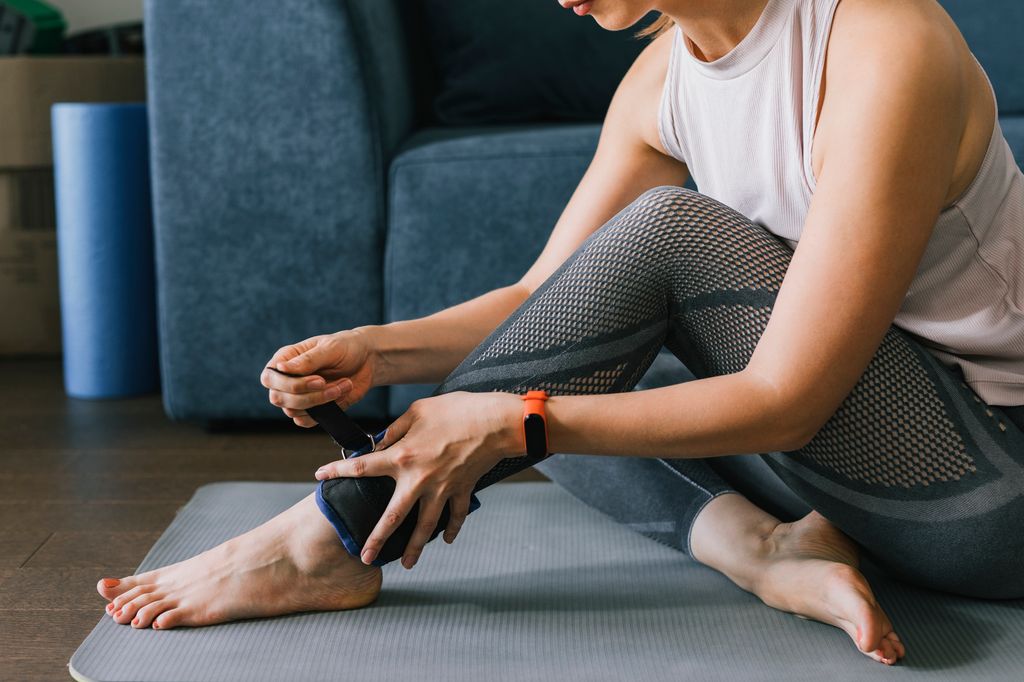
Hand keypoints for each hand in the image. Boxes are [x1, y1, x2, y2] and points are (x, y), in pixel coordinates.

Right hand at [260, 329, 377, 426]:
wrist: (367, 360)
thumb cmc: (346, 347)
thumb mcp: (330, 348)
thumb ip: (308, 360)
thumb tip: (281, 368)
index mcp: (286, 359)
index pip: (269, 378)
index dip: (290, 384)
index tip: (319, 380)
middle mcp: (288, 379)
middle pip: (279, 398)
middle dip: (308, 396)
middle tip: (331, 385)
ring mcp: (299, 396)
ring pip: (294, 411)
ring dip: (321, 402)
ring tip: (344, 385)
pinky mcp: (313, 409)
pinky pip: (306, 421)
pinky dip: (324, 413)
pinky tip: (341, 396)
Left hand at [314, 391, 525, 567]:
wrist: (496, 422)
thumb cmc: (457, 410)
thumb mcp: (418, 411)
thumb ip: (395, 430)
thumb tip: (381, 443)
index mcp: (403, 457)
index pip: (363, 467)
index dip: (338, 471)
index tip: (319, 476)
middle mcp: (419, 480)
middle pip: (393, 516)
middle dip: (377, 539)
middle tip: (365, 557)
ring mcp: (443, 489)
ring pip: (426, 525)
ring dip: (417, 547)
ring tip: (408, 564)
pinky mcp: (463, 490)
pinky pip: (456, 515)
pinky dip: (452, 528)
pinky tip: (447, 539)